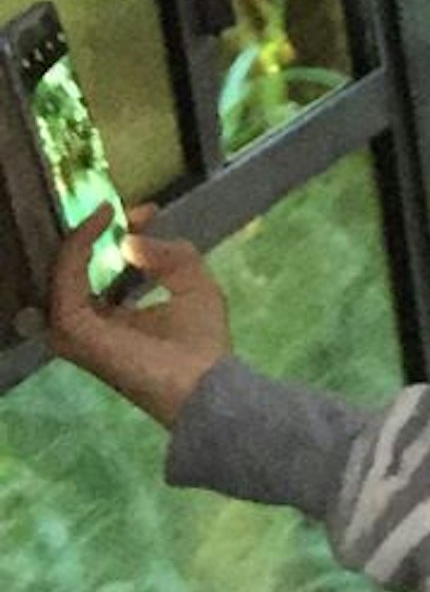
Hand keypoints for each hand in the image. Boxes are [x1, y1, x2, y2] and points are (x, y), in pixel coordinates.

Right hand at [42, 219, 227, 427]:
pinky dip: (78, 248)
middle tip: (120, 206)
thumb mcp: (193, 284)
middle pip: (76, 268)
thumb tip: (130, 241)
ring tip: (109, 211)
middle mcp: (87, 323)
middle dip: (96, 232)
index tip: (146, 211)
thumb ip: (171, 255)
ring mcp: (75, 328)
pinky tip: (100, 226)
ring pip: (64, 270)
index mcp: (112, 317)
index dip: (118, 236)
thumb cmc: (201, 343)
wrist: (204, 384)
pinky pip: (66, 279)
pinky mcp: (72, 329)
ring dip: (83, 236)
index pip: (100, 270)